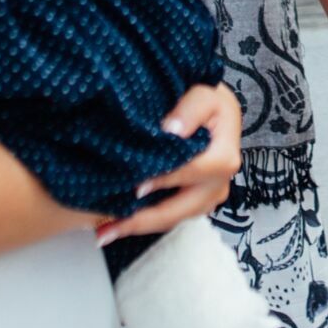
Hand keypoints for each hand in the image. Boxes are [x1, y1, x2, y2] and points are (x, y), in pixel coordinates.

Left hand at [95, 83, 238, 245]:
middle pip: (179, 209)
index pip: (189, 173)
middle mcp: (219, 184)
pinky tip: (120, 223)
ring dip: (140, 226)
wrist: (215, 112)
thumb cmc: (209, 101)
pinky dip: (147, 221)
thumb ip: (190, 110)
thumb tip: (172, 131)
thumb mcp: (205, 95)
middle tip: (104, 232)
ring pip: (174, 219)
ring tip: (104, 232)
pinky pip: (172, 216)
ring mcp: (209, 197)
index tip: (134, 186)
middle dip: (141, 221)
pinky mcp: (198, 202)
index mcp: (223, 158)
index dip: (162, 179)